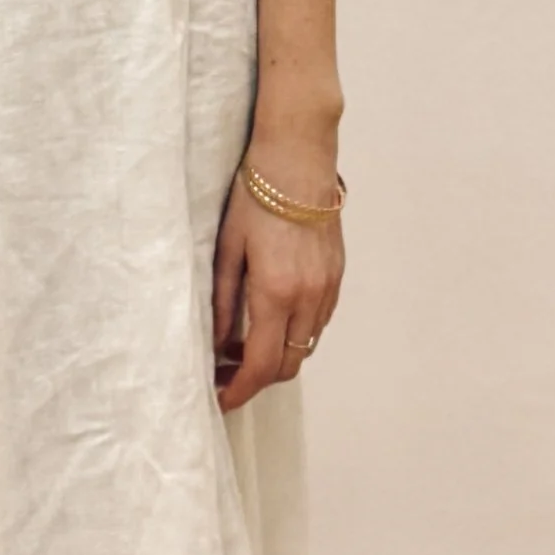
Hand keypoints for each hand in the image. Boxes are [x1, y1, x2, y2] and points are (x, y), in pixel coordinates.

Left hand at [212, 162, 342, 413]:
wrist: (299, 156)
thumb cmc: (255, 196)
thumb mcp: (228, 248)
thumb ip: (222, 302)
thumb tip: (217, 345)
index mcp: (276, 292)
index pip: (261, 365)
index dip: (240, 391)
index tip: (220, 399)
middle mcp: (309, 296)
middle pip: (287, 365)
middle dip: (257, 379)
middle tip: (226, 372)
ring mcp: (328, 286)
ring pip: (305, 345)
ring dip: (277, 355)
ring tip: (244, 343)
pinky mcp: (337, 273)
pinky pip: (318, 321)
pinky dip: (295, 332)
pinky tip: (272, 317)